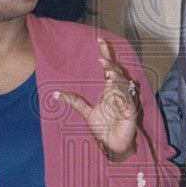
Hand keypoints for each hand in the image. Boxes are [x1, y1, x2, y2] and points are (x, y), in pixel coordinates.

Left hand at [54, 38, 138, 160]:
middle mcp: (118, 92)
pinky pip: (127, 99)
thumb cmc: (104, 129)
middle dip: (110, 64)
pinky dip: (121, 94)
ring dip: (116, 77)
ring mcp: (125, 100)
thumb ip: (74, 101)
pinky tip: (114, 90)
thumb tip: (55, 94)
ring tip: (108, 72)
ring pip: (123, 83)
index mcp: (109, 90)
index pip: (108, 68)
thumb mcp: (86, 113)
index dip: (106, 54)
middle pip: (117, 72)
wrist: (113, 145)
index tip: (100, 40)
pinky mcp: (130, 110)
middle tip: (101, 58)